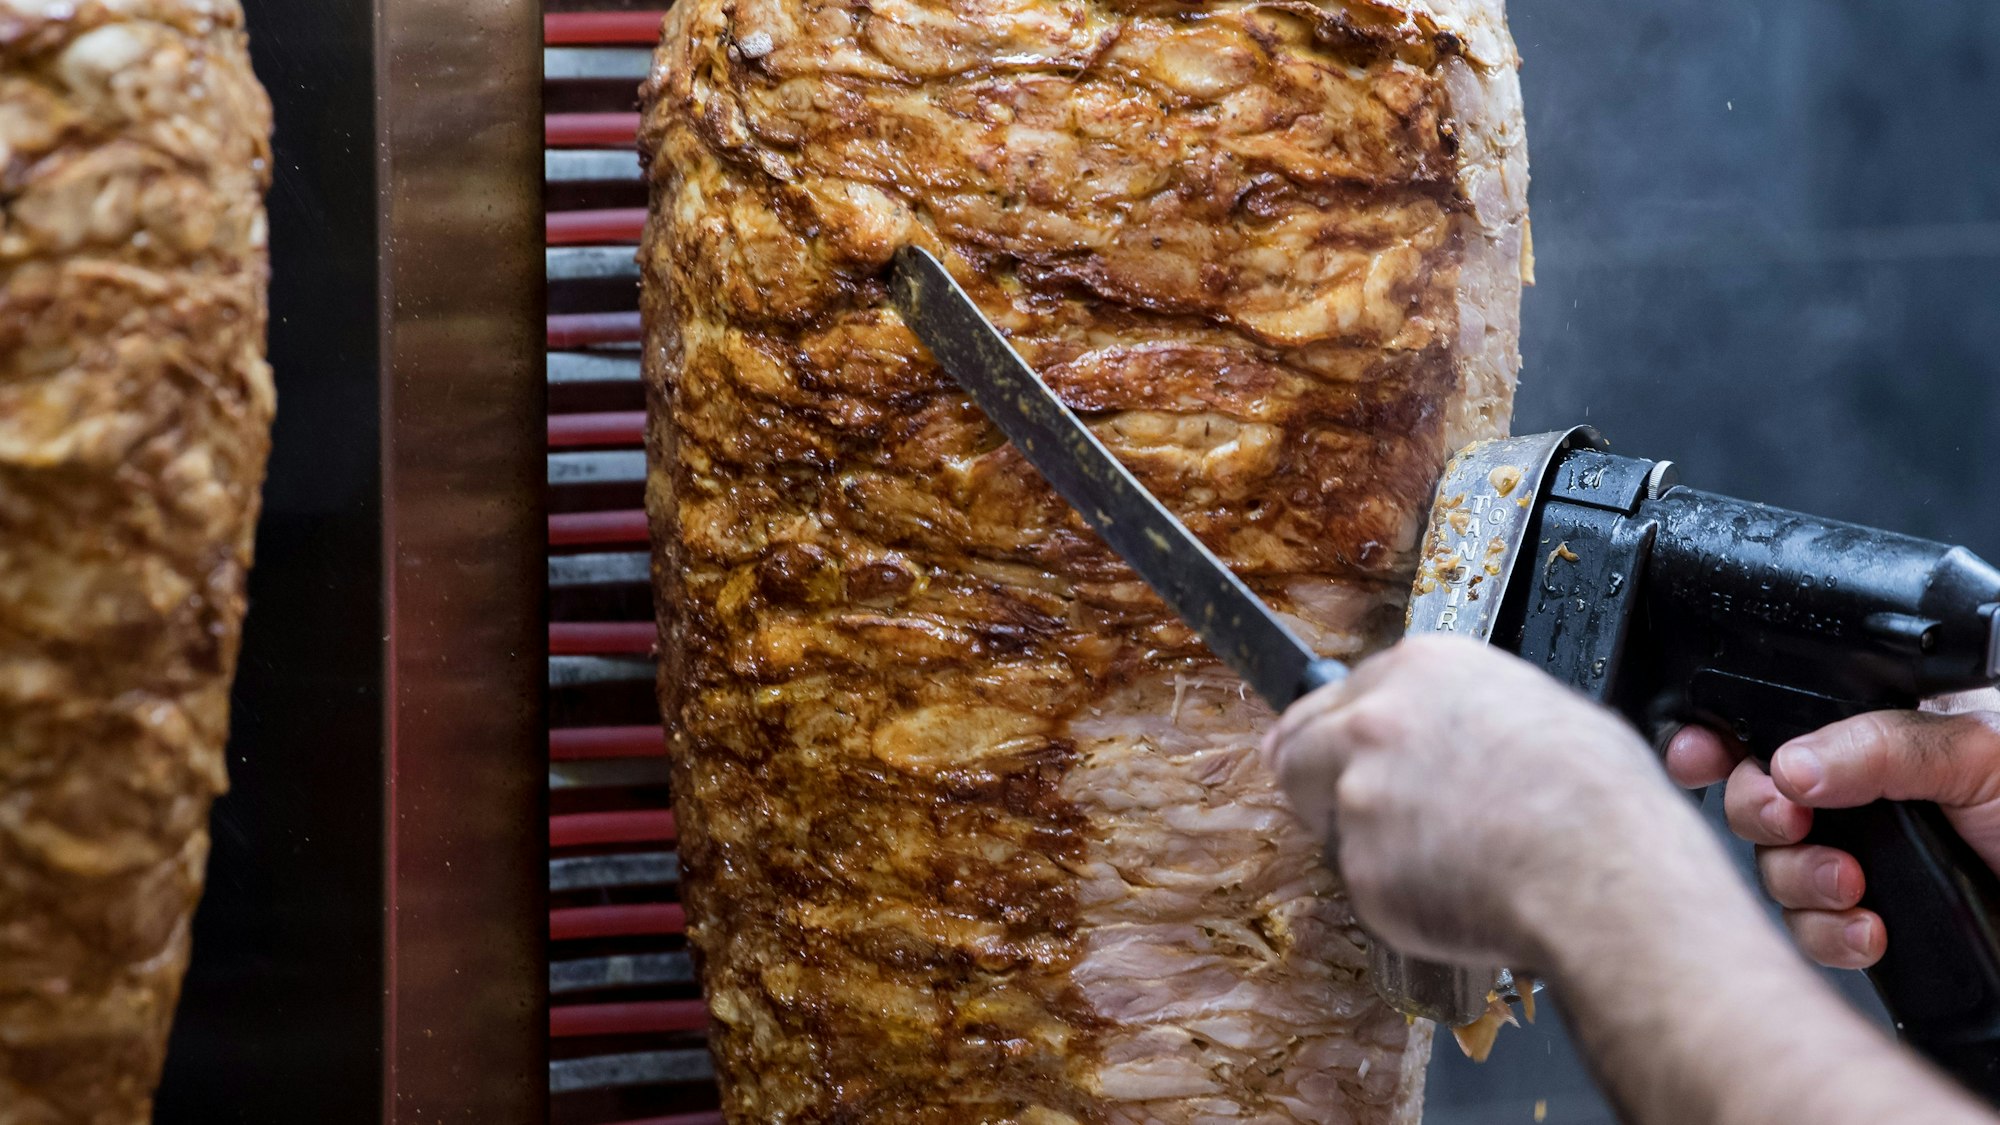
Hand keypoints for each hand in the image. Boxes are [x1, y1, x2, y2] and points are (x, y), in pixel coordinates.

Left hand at [1262, 636, 1713, 970]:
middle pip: (1298, 747)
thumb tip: (1456, 731)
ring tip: (1443, 861)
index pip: (1339, 696)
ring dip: (1365, 843)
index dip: (1340, 734)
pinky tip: (1456, 894)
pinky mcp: (1361, 867)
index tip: (1338, 754)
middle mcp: (1376, 721)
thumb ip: (1463, 710)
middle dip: (1316, 780)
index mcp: (1423, 669)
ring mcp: (1360, 794)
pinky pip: (1366, 885)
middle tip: (1346, 813)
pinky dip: (1397, 898)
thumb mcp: (1541, 709)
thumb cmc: (1600, 799)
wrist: (1606, 875)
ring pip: (1330, 823)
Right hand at [1664, 690, 1999, 969]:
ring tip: (1850, 887)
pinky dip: (1831, 934)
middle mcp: (1862, 795)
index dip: (1724, 735)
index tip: (1701, 753)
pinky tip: (1870, 931)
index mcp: (1879, 733)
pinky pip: (1812, 930)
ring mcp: (1866, 859)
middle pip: (1758, 795)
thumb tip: (1787, 760)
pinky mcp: (1872, 920)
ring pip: (1775, 868)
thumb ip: (1880, 744)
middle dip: (1761, 812)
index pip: (1776, 721)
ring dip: (1800, 880)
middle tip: (1792, 819)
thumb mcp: (1979, 752)